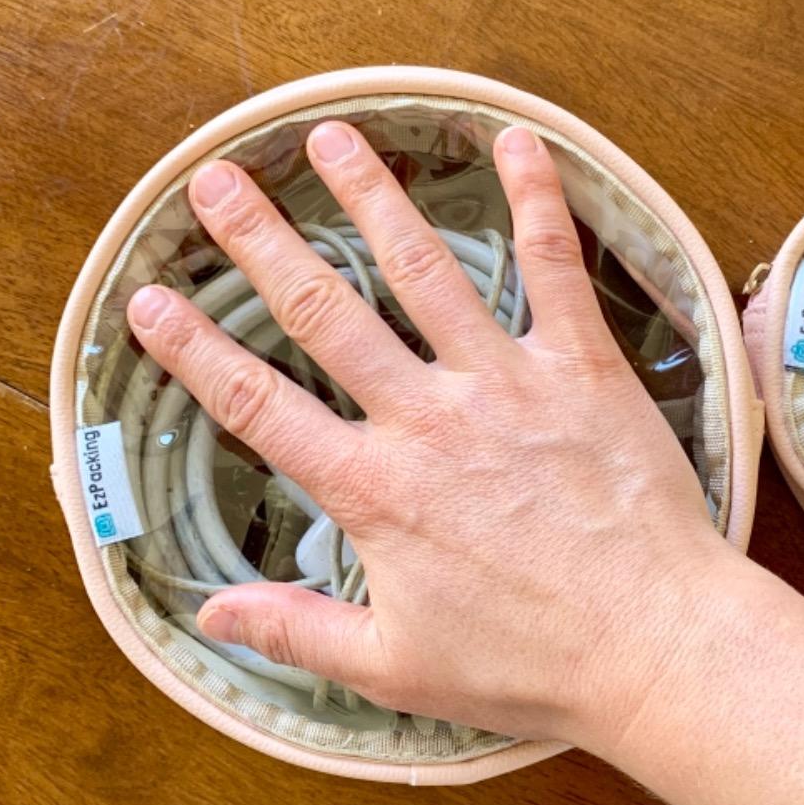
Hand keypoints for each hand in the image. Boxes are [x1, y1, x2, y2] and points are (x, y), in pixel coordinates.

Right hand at [127, 122, 728, 749]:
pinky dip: (537, 201)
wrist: (654, 646)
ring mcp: (506, 384)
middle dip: (264, 242)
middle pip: (326, 314)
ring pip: (425, 272)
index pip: (259, 406)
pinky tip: (516, 141)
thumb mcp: (396, 666)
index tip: (149, 301)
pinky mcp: (581, 369)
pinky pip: (554, 269)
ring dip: (373, 200)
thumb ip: (298, 629)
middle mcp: (428, 420)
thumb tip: (208, 612)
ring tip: (332, 138)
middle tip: (220, 180)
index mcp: (374, 491)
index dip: (195, 351)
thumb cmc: (530, 665)